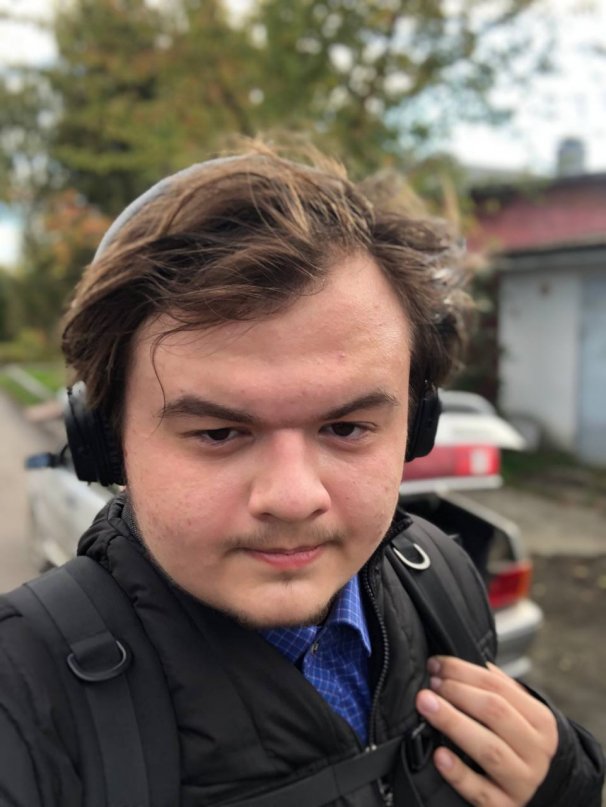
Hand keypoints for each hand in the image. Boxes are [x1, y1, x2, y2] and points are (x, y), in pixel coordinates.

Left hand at [415, 656, 557, 805]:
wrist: (546, 794)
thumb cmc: (521, 746)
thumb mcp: (521, 716)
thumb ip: (497, 689)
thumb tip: (456, 663)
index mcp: (540, 721)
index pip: (499, 687)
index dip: (463, 672)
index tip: (436, 664)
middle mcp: (536, 751)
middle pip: (494, 713)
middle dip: (457, 692)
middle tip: (430, 684)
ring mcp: (522, 781)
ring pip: (488, 749)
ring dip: (453, 722)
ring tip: (426, 704)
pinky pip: (480, 791)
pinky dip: (459, 773)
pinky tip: (439, 756)